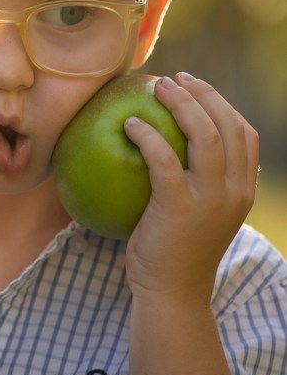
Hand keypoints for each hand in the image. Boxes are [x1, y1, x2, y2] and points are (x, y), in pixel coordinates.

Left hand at [123, 72, 259, 306]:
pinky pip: (163, 159)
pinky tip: (129, 124)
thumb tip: (166, 142)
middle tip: (172, 80)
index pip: (245, 134)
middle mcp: (234, 192)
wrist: (170, 294)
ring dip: (181, 104)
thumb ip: (197, 183)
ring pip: (205, 135)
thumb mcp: (199, 214)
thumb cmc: (175, 251)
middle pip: (227, 126)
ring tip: (156, 89)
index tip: (195, 87)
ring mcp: (210, 200)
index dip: (221, 104)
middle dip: (202, 94)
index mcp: (243, 191)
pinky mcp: (179, 207)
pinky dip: (147, 135)